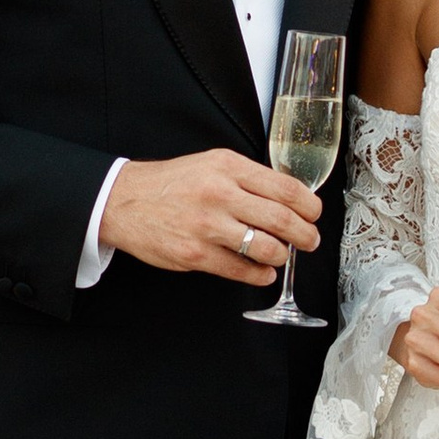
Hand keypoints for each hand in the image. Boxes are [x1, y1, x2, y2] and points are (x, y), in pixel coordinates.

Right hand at [101, 149, 321, 285]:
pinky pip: (241, 270)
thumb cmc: (172, 183)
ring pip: (266, 248)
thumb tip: (289, 200)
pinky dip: (260, 274)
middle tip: (310, 241)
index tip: (314, 214)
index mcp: (229, 168)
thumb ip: (248, 178)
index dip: (310, 206)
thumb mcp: (212, 164)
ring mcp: (207, 226)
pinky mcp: (195, 255)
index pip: (286, 188)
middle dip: (305, 235)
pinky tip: (263, 272)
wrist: (124, 200)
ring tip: (282, 255)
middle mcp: (220, 194)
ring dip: (283, 256)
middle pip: (283, 219)